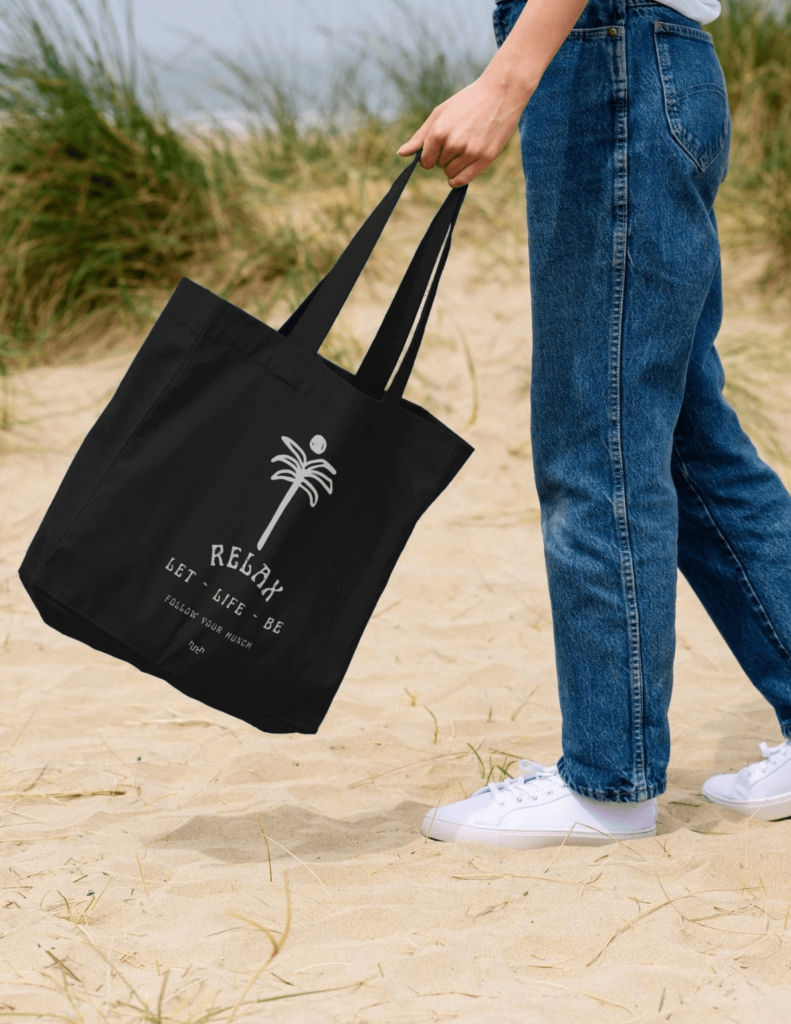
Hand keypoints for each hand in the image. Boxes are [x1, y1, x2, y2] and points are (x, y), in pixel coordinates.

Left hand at [397, 74, 531, 186]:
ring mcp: (470, 152)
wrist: (502, 93)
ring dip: (454, 165)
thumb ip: (420, 136)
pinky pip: (463, 180)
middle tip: (458, 138)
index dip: (429, 156)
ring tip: (465, 146)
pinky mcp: (485, 158)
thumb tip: (401, 153)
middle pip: (438, 166)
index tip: (438, 147)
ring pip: (450, 174)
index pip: (425, 160)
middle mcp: (453, 143)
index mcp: (439, 131)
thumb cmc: (468, 101)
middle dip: (444, 156)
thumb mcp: (441, 113)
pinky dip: (458, 179)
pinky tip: (461, 170)